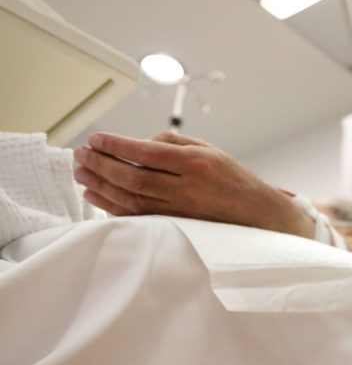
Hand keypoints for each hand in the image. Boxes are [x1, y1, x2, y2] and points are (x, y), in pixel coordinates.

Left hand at [73, 131, 314, 238]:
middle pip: (133, 176)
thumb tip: (138, 143)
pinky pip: (137, 215)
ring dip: (100, 184)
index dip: (116, 145)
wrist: (258, 214)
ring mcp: (180, 210)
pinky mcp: (175, 225)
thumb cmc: (233, 179)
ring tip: (81, 172)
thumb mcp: (210, 150)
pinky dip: (112, 205)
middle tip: (80, 154)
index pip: (146, 152)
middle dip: (101, 164)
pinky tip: (95, 195)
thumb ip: (174, 143)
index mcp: (196, 163)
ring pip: (130, 197)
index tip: (96, 139)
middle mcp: (187, 188)